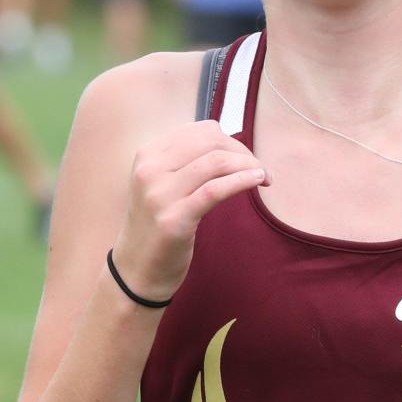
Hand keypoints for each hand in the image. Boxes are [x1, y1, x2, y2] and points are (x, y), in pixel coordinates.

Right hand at [112, 122, 270, 302]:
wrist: (136, 270)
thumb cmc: (156, 226)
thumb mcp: (162, 185)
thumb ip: (185, 163)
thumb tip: (228, 144)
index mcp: (147, 154)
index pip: (200, 131)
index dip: (231, 140)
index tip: (246, 157)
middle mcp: (150, 169)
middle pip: (211, 142)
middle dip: (242, 151)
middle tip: (259, 168)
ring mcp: (160, 194)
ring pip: (216, 162)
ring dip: (249, 165)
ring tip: (265, 177)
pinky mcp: (174, 219)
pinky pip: (215, 190)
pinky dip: (242, 180)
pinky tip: (258, 180)